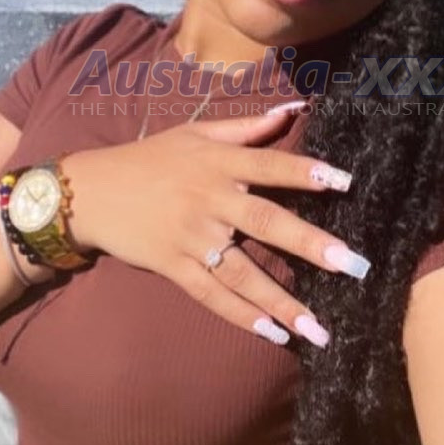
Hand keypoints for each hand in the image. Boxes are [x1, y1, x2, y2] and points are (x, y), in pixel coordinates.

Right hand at [62, 105, 367, 348]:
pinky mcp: (174, 266)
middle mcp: (209, 200)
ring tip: (319, 328)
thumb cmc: (150, 158)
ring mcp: (192, 238)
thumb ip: (246, 126)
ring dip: (283, 301)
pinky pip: (212, 295)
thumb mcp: (195, 133)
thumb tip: (294, 109)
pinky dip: (242, 316)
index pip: (269, 165)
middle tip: (353, 265)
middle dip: (311, 245)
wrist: (90, 192)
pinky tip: (274, 335)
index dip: (306, 172)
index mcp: (218, 163)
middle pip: (266, 222)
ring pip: (243, 272)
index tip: (345, 182)